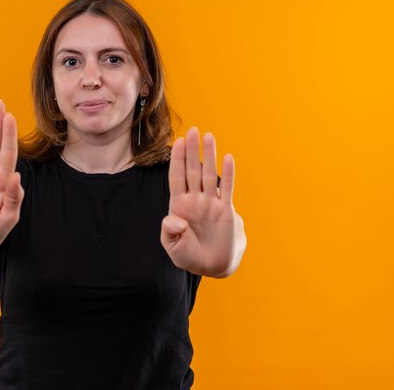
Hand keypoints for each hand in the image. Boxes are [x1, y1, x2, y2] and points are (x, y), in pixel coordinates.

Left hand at [160, 127, 236, 276]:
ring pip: (209, 175)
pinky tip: (227, 158)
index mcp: (178, 204)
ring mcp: (210, 203)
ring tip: (209, 136)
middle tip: (193, 130)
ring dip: (209, 156)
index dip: (177, 160)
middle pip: (192, 170)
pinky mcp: (225, 211)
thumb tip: (175, 219)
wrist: (209, 265)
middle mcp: (195, 199)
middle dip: (192, 151)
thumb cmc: (187, 255)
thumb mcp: (171, 245)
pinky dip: (227, 174)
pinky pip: (226, 189)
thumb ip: (169, 231)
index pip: (176, 177)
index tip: (177, 142)